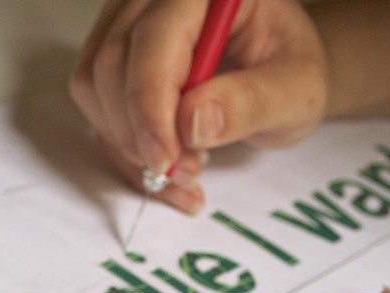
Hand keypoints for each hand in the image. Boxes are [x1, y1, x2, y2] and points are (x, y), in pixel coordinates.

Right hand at [69, 0, 327, 213]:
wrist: (280, 73)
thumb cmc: (290, 71)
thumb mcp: (296, 90)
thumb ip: (250, 102)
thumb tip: (192, 122)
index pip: (153, 40)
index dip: (151, 105)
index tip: (166, 161)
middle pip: (111, 63)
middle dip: (140, 133)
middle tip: (185, 173)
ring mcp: (127, 22)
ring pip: (93, 87)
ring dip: (129, 145)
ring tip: (184, 170)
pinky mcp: (114, 56)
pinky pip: (97, 106)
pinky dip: (125, 150)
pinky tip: (166, 169)